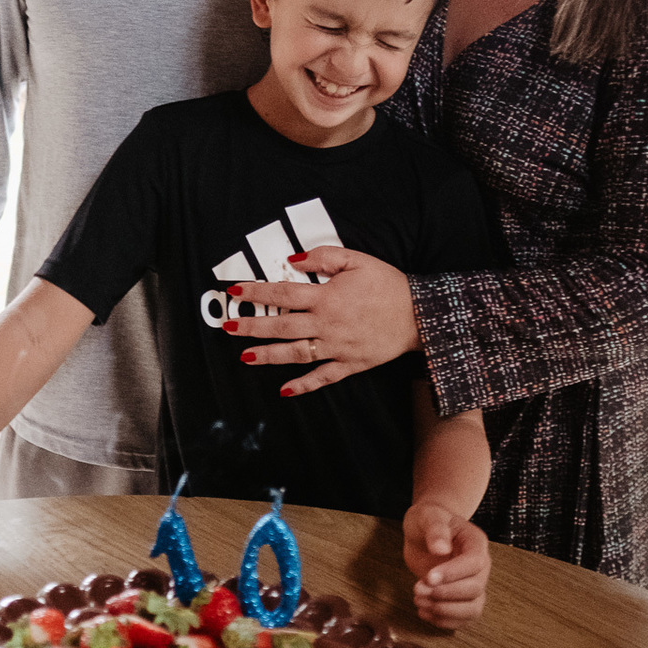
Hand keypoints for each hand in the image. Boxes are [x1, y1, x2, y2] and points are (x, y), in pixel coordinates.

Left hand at [226, 249, 420, 395]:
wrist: (420, 315)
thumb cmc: (388, 284)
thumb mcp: (357, 260)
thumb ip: (324, 257)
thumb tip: (293, 260)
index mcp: (327, 297)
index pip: (282, 294)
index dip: (256, 293)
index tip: (235, 293)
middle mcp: (327, 324)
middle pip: (281, 326)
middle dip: (251, 326)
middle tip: (227, 327)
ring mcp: (337, 347)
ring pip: (296, 354)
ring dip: (268, 356)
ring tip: (244, 357)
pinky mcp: (350, 364)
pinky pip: (323, 377)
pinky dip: (304, 386)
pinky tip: (284, 390)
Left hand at [402, 501, 490, 629]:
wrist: (424, 530)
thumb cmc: (428, 519)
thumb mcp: (428, 516)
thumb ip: (435, 529)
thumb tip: (441, 549)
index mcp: (475, 543)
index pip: (474, 563)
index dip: (453, 574)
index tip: (429, 577)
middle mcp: (480, 566)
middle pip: (475, 589)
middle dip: (445, 594)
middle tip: (418, 589)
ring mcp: (473, 584)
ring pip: (473, 609)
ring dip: (445, 611)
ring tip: (419, 601)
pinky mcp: (461, 599)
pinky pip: (463, 619)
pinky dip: (444, 621)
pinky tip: (423, 611)